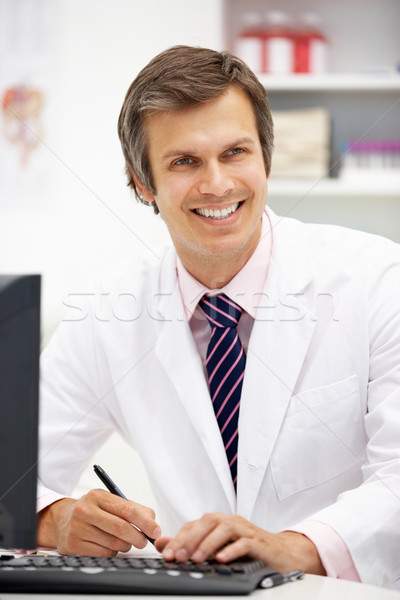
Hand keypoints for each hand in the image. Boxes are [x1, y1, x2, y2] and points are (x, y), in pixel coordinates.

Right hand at [37, 489, 161, 555]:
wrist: (62, 520)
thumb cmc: (93, 511)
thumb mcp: (110, 503)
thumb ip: (134, 509)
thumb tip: (153, 522)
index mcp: (97, 496)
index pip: (127, 509)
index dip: (145, 522)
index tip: (156, 531)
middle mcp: (85, 510)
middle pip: (120, 528)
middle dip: (138, 537)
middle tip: (144, 541)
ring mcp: (77, 528)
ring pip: (113, 543)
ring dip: (125, 546)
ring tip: (124, 542)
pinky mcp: (73, 545)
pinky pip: (103, 553)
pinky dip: (112, 552)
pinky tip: (109, 546)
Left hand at [155, 513, 324, 574]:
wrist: (282, 553)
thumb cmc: (248, 548)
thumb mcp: (216, 547)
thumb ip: (190, 544)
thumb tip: (162, 543)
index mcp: (218, 522)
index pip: (194, 525)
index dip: (178, 538)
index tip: (166, 554)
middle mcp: (230, 521)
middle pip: (207, 523)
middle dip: (190, 539)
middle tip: (178, 557)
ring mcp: (245, 529)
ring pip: (224, 529)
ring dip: (208, 544)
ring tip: (196, 559)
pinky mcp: (259, 541)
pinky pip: (244, 542)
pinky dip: (232, 550)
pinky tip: (222, 559)